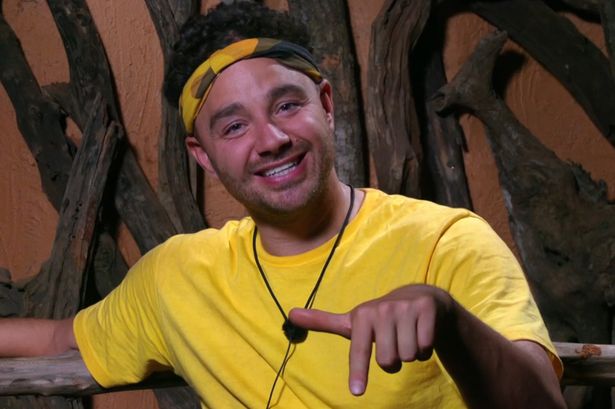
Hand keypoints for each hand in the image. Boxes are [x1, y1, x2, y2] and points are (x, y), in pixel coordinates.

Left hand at [288, 285, 453, 395]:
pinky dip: (425, 348)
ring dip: (410, 353)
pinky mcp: (426, 308)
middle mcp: (382, 309)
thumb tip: (289, 313)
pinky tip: (420, 333)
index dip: (358, 372)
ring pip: (408, 356)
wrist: (417, 298)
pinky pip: (426, 347)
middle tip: (392, 342)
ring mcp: (405, 307)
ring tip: (406, 336)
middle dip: (393, 361)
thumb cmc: (379, 317)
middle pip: (389, 362)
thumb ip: (322, 321)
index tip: (356, 392)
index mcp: (362, 315)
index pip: (359, 351)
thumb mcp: (351, 321)